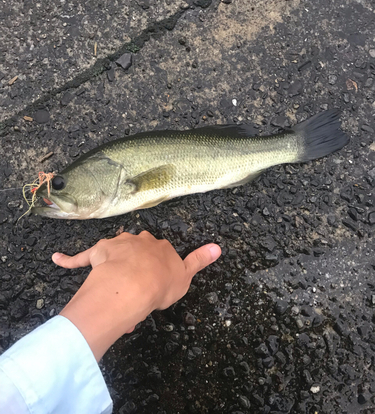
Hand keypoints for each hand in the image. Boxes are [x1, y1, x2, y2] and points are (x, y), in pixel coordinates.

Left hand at [52, 232, 220, 360]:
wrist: (136, 283)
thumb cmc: (162, 283)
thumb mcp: (186, 276)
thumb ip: (199, 260)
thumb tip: (219, 246)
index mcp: (158, 246)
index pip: (159, 253)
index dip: (157, 269)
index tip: (155, 285)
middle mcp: (138, 240)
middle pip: (136, 251)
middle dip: (135, 266)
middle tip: (136, 291)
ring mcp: (116, 245)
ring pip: (114, 255)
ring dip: (113, 267)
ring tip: (115, 291)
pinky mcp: (96, 254)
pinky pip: (80, 258)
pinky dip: (68, 260)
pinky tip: (56, 259)